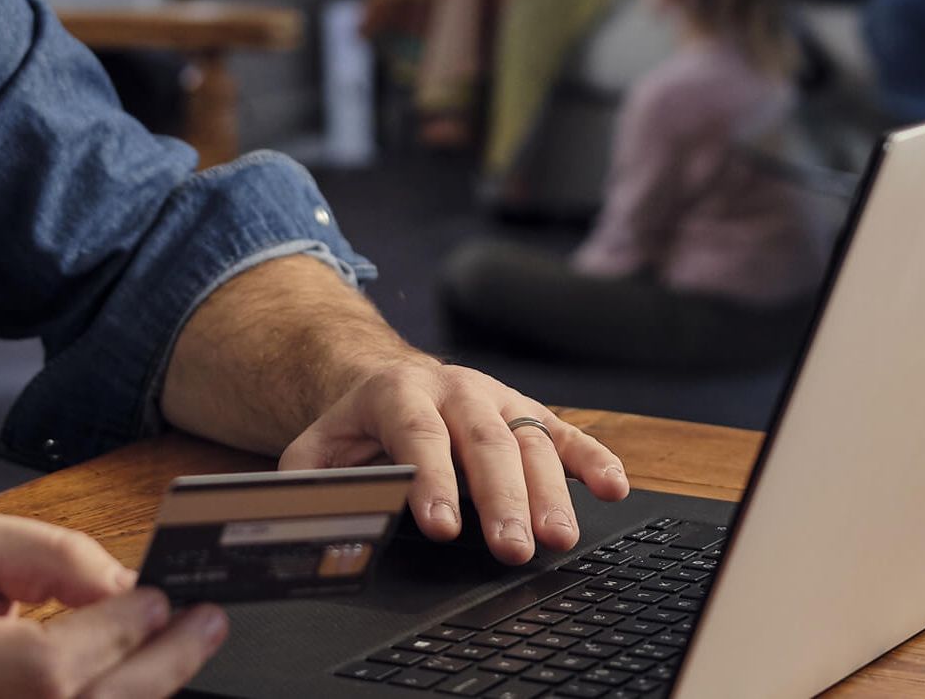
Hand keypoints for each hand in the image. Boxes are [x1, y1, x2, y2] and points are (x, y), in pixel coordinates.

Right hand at [0, 506, 226, 697]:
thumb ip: (44, 553)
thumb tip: (125, 586)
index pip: (44, 668)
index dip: (110, 634)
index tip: (155, 597)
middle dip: (160, 665)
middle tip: (205, 623)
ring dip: (151, 687)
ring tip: (187, 644)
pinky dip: (125, 698)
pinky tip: (148, 673)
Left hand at [278, 361, 632, 564]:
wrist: (387, 377)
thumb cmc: (357, 428)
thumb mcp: (318, 448)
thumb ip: (311, 480)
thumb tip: (311, 518)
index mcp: (399, 393)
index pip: (418, 435)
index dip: (432, 480)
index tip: (442, 526)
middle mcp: (456, 390)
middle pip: (484, 444)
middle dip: (501, 499)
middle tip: (512, 548)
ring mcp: (498, 400)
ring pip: (529, 442)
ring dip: (549, 492)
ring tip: (557, 539)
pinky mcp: (529, 413)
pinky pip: (565, 435)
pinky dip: (592, 460)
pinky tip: (613, 488)